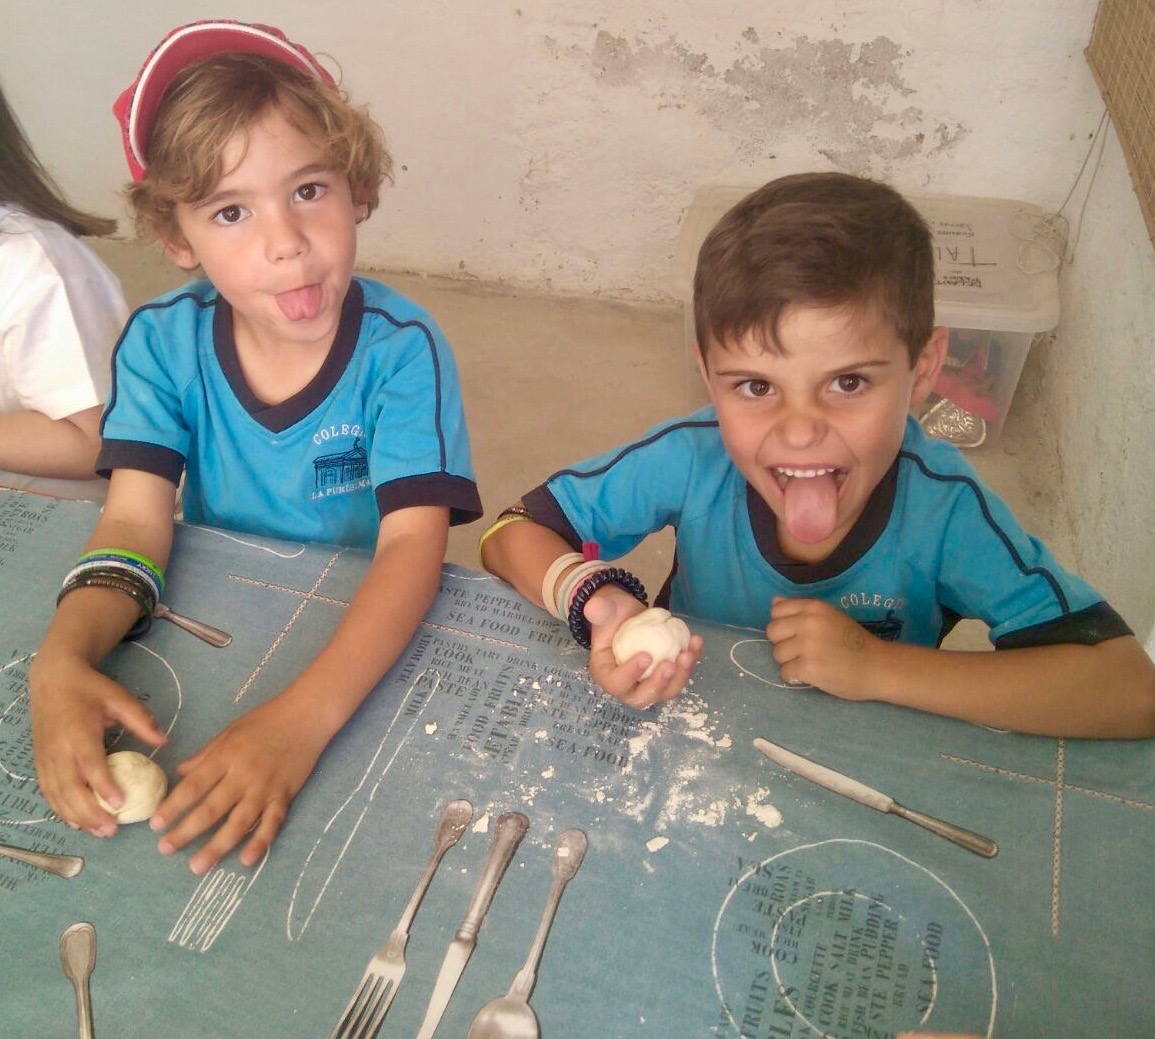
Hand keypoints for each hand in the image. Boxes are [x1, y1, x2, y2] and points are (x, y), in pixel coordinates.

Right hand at [29, 652, 166, 836]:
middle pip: (70, 787)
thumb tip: (164, 741)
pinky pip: (48, 792)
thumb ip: (141, 719)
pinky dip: (60, 810)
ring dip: (76, 817)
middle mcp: (58, 749)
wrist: (53, 679)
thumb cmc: (90, 689)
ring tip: (100, 832)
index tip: (119, 804)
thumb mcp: (119, 697)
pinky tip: (77, 823)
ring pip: (57, 794)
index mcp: (78, 732)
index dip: (103, 786)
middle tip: (112, 830)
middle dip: (89, 812)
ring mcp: (46, 758)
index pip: (89, 764)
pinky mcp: (40, 763)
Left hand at [151, 694, 327, 874]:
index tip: (156, 824)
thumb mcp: (230, 731)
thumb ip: (205, 755)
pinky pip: (271, 823)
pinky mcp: (285, 795)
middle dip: (186, 831)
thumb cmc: (265, 720)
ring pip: (238, 822)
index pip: (194, 786)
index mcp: (226, 756)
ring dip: (217, 847)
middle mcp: (243, 775)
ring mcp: (265, 788)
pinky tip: (246, 860)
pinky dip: (260, 842)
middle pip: (211, 809)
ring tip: (197, 867)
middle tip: (165, 850)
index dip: (173, 806)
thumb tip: (180, 774)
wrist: (306, 716)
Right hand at [584, 587, 702, 708]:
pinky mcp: (666, 676)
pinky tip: (696, 642)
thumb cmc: (611, 616)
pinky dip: (691, 661)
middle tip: (670, 664)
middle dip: (658, 685)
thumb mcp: (603, 610)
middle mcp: (627, 686)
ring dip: (681, 677)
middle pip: (643, 698)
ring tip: (688, 653)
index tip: (645, 656)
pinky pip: (680, 675)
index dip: (630, 675)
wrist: (627, 615)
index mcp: (606, 674)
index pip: (616, 684)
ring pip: (666, 692)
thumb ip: (598, 610)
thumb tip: (594, 607)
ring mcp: (649, 683)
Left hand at [765, 596, 878, 697]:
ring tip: (810, 663)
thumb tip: (774, 601)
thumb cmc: (854, 642)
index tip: (798, 634)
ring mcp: (808, 646)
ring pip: (777, 654)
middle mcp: (809, 623)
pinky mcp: (808, 668)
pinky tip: (811, 675)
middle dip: (783, 643)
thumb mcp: (830, 616)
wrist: (879, 667)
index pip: (776, 611)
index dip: (784, 625)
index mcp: (814, 607)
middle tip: (803, 651)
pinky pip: (785, 673)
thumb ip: (801, 609)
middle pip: (772, 632)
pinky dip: (795, 677)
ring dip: (790, 662)